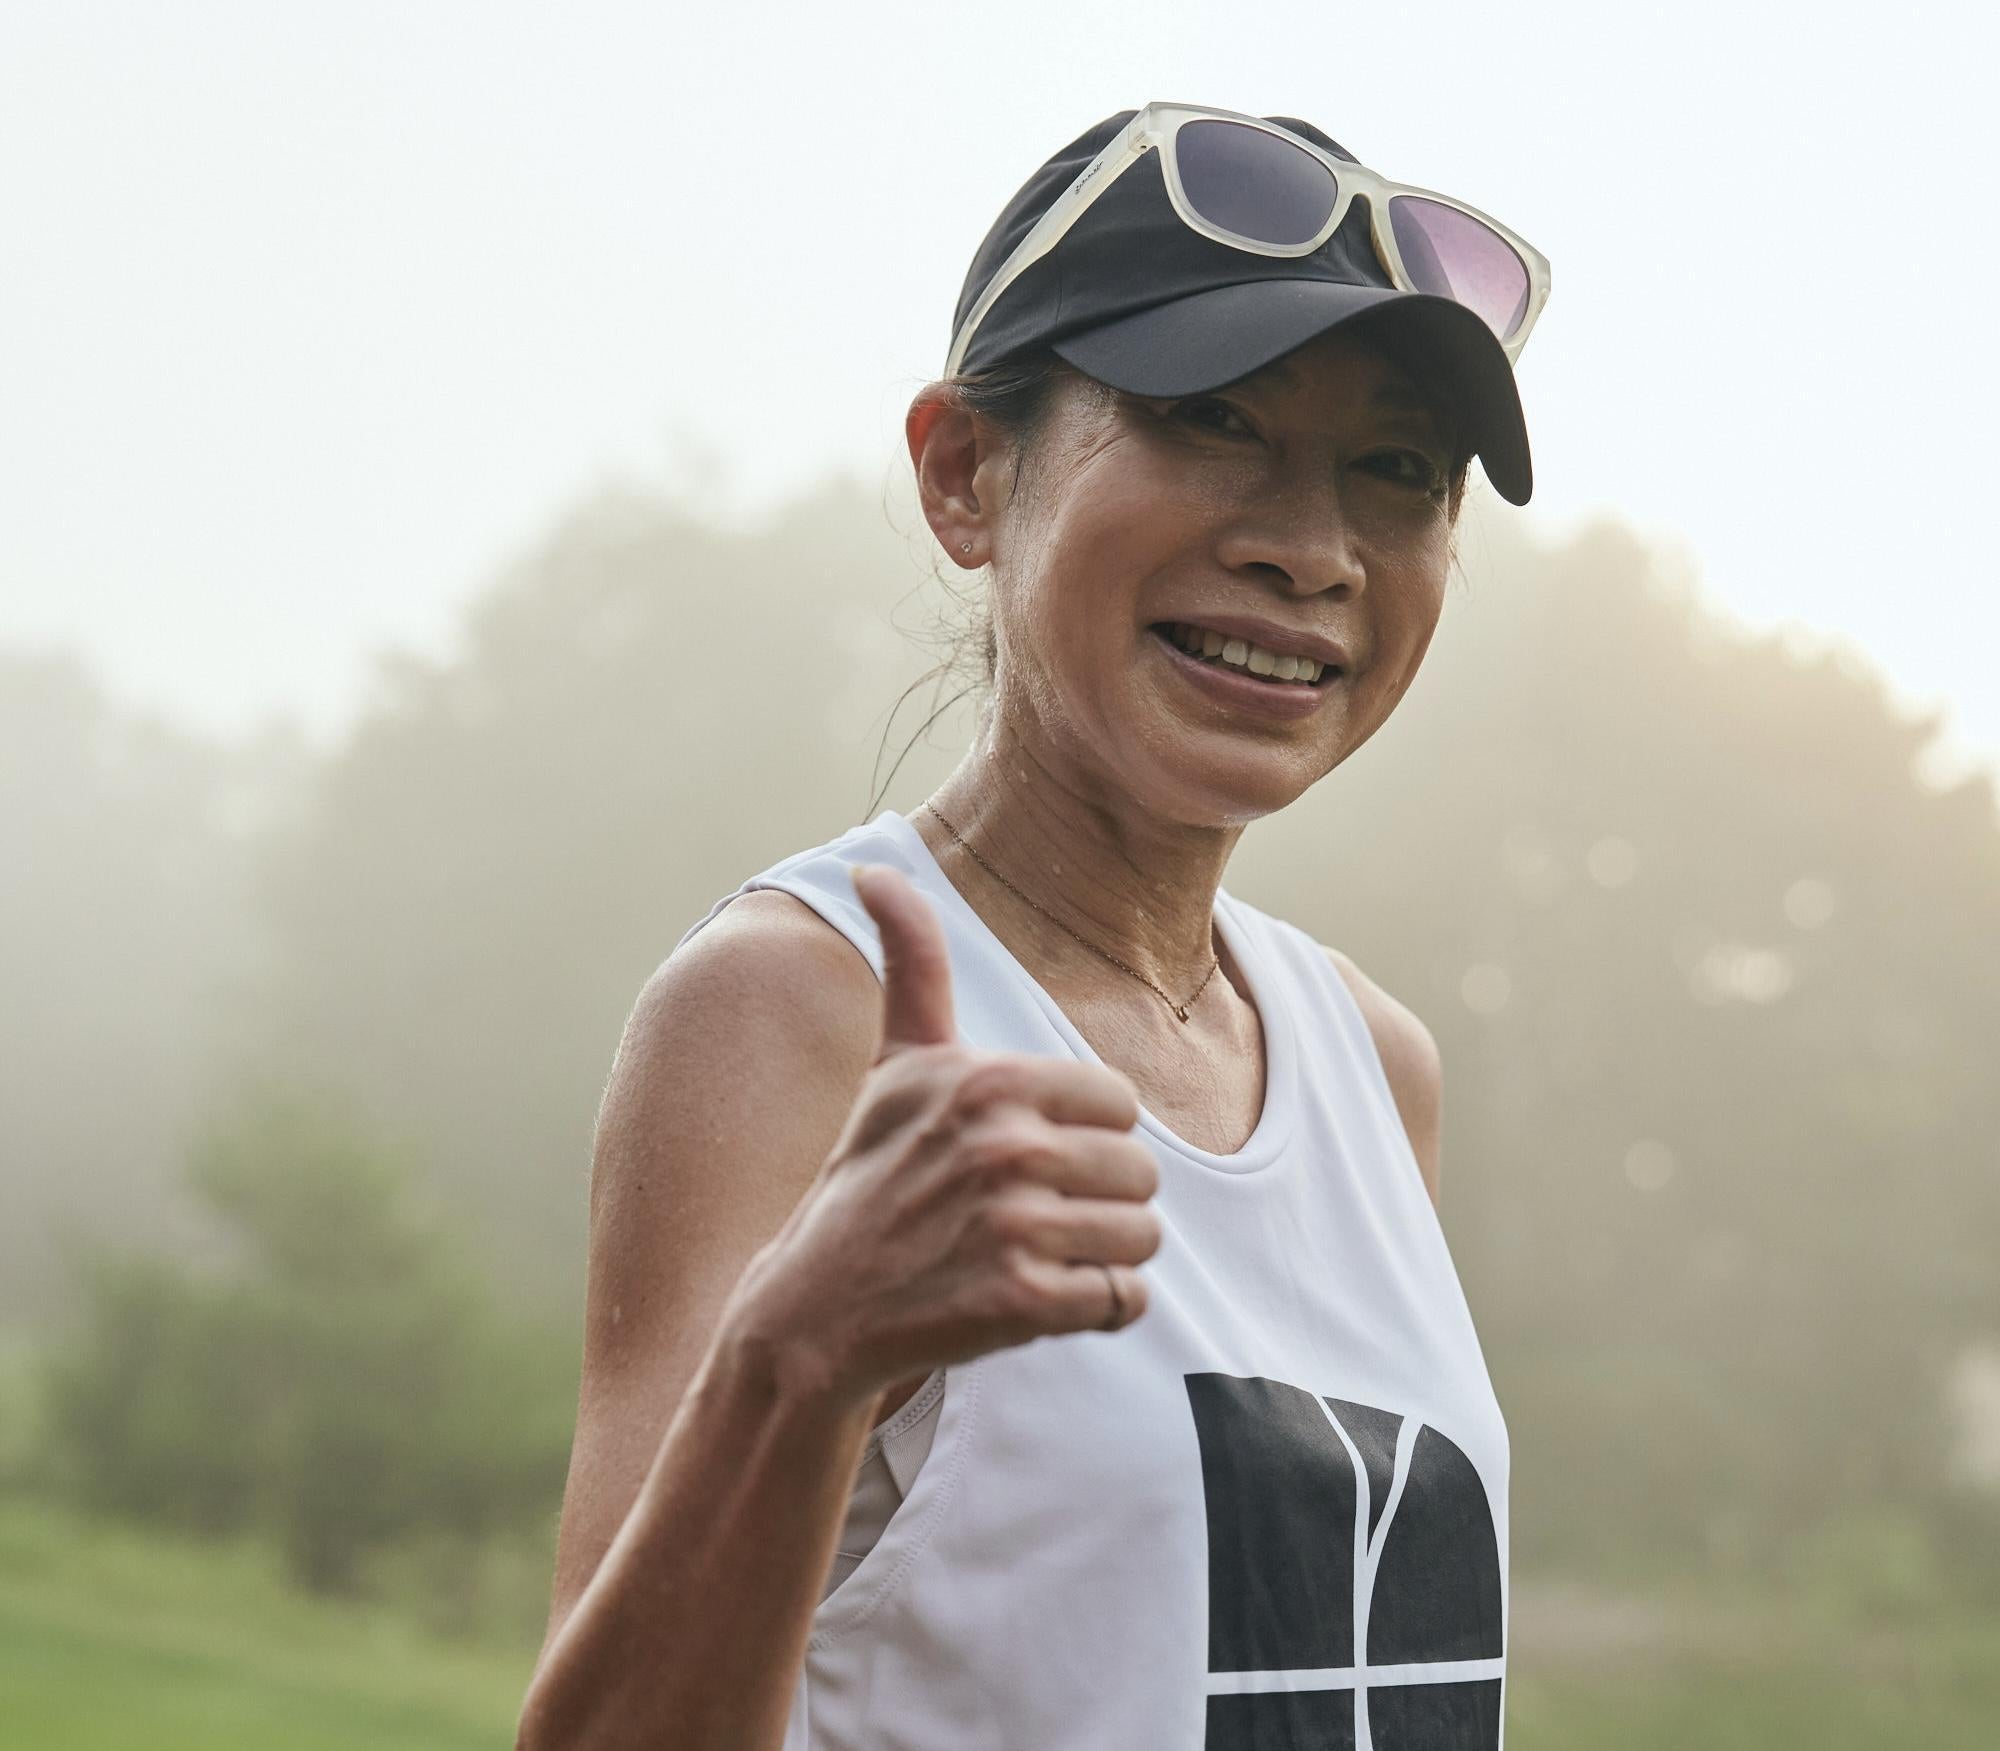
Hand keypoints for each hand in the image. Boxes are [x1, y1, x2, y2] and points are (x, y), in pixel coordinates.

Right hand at [724, 860, 1162, 1409]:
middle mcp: (1005, 1144)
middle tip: (1030, 1216)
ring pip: (1142, 1235)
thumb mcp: (895, 1064)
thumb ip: (911, 960)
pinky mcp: (1021, 1302)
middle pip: (1142, 1171)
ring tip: (1037, 1255)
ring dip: (1103, 1256)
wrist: (817, 1309)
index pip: (1120, 1103)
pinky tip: (1040, 1301)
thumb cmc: (873, 1175)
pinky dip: (1099, 1307)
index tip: (1027, 1157)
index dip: (1084, 1137)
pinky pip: (1124, 1297)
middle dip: (1099, 1199)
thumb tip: (873, 866)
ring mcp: (1013, 1225)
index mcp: (990, 1079)